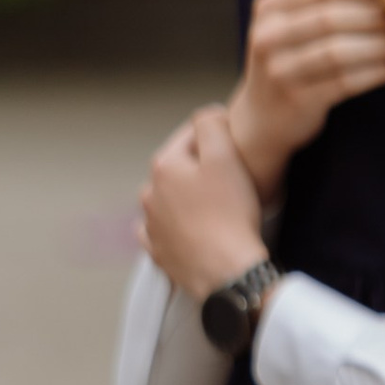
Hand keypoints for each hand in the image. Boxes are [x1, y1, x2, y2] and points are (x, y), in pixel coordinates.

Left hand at [140, 108, 273, 300]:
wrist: (227, 269)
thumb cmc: (229, 214)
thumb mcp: (225, 155)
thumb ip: (211, 125)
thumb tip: (205, 115)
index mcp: (164, 166)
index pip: (190, 135)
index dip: (216, 135)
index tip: (235, 144)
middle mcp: (149, 194)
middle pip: (179, 167)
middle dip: (201, 167)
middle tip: (231, 177)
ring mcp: (151, 225)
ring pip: (172, 198)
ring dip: (190, 196)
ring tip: (218, 204)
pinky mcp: (158, 251)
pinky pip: (167, 229)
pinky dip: (180, 225)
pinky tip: (198, 227)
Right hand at [224, 0, 384, 194]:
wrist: (261, 119)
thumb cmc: (287, 61)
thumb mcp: (289, 23)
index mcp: (267, 10)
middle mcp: (266, 39)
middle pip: (330, 18)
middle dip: (375, 18)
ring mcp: (279, 72)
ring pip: (339, 51)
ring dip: (379, 46)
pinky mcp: (298, 101)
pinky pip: (346, 82)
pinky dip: (376, 73)